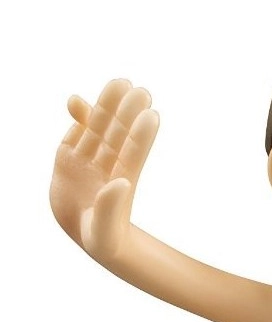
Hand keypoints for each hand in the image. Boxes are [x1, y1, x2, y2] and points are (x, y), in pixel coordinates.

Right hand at [50, 78, 158, 264]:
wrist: (87, 234)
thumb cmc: (104, 238)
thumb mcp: (105, 231)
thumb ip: (112, 208)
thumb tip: (121, 182)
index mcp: (122, 182)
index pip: (134, 154)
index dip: (141, 135)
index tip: (152, 115)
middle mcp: (108, 166)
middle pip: (119, 135)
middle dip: (128, 113)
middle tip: (141, 90)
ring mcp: (88, 160)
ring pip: (98, 129)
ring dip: (107, 107)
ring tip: (120, 82)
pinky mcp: (69, 159)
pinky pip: (75, 134)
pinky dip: (77, 118)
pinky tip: (77, 101)